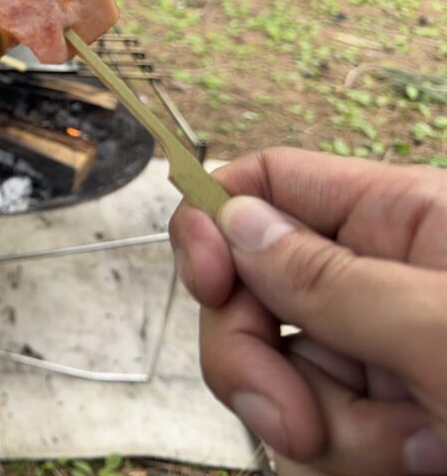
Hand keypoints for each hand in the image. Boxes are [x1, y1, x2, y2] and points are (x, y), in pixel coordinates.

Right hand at [169, 147, 446, 475]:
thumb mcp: (445, 328)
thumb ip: (330, 275)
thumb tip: (231, 219)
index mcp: (399, 218)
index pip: (268, 182)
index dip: (215, 221)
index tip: (206, 284)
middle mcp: (376, 278)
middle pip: (249, 291)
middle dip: (257, 363)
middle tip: (298, 424)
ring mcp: (377, 347)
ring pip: (277, 372)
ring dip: (329, 429)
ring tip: (422, 452)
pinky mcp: (384, 411)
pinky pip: (316, 428)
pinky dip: (354, 457)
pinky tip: (423, 464)